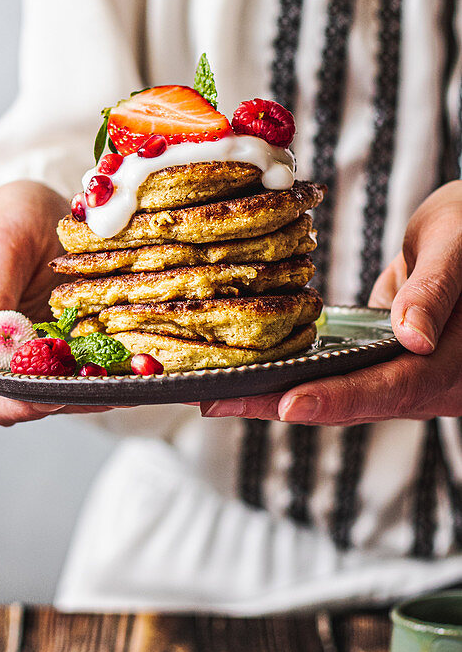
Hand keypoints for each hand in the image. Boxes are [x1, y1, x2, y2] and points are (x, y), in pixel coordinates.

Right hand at [0, 180, 112, 425]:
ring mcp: (40, 355)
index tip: (55, 394)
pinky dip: (113, 373)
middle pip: (30, 403)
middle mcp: (2, 356)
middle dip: (69, 400)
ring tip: (132, 379)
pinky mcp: (72, 347)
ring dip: (97, 390)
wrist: (46, 205)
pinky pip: (91, 372)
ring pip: (66, 393)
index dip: (19, 402)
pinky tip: (139, 367)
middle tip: (108, 387)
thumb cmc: (11, 218)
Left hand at [201, 181, 461, 425]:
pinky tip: (245, 372)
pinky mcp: (377, 361)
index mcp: (452, 365)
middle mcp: (426, 383)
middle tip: (216, 400)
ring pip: (335, 394)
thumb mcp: (458, 248)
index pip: (391, 388)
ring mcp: (399, 376)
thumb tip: (413, 338)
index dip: (338, 398)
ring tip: (215, 393)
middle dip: (279, 403)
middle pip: (350, 402)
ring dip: (274, 395)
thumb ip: (434, 292)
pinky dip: (290, 375)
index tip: (288, 404)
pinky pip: (333, 374)